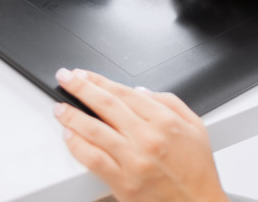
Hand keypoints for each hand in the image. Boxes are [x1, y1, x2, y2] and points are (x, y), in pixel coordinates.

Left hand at [54, 68, 228, 201]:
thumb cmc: (197, 169)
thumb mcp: (194, 126)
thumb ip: (168, 102)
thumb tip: (140, 90)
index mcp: (164, 121)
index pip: (123, 92)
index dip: (100, 81)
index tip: (84, 74)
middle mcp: (147, 138)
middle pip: (106, 106)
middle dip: (81, 88)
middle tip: (65, 78)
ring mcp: (133, 161)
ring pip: (94, 131)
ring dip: (72, 116)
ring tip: (60, 107)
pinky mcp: (123, 183)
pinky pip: (94, 160)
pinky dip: (78, 146)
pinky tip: (69, 136)